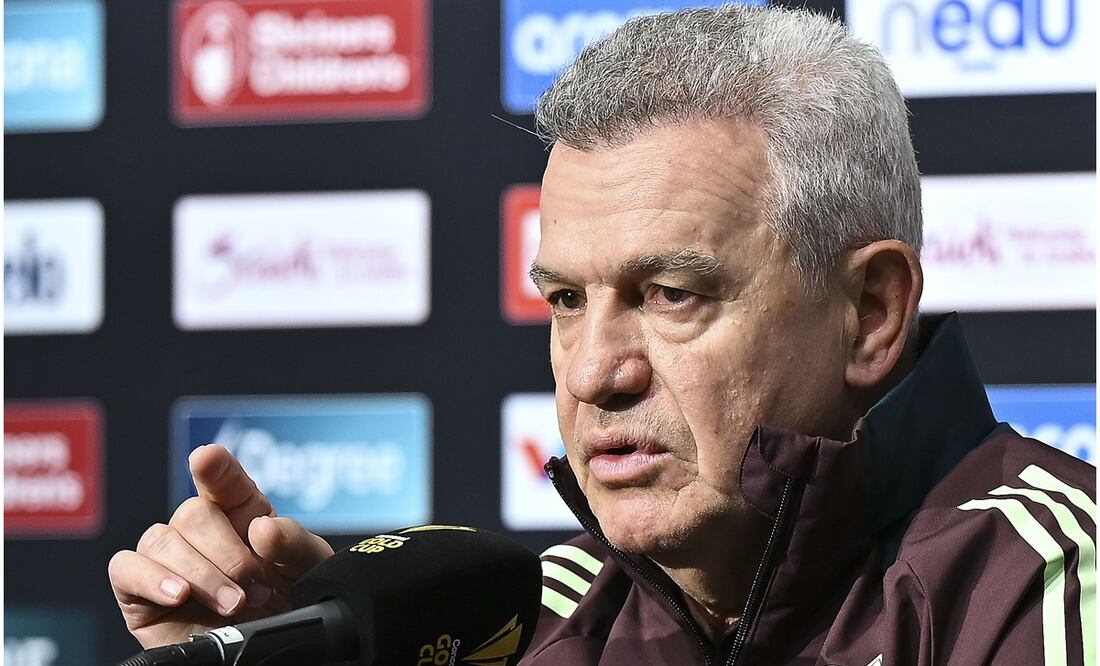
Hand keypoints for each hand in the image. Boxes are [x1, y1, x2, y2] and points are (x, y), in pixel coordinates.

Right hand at [108, 444, 333, 647]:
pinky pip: (126, 568)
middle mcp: (200, 530)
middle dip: (226, 553)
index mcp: (242, 512)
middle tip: (252, 587)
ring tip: (233, 605)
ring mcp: (167, 559)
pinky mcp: (138, 591)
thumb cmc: (288, 605)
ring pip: (161, 540)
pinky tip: (179, 595)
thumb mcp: (308, 571)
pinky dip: (151, 579)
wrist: (269, 654)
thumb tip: (262, 528)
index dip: (216, 467)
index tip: (207, 459)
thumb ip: (294, 544)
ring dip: (200, 574)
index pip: (224, 479)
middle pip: (193, 514)